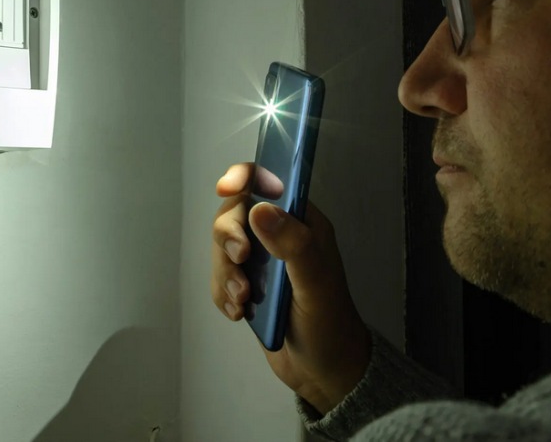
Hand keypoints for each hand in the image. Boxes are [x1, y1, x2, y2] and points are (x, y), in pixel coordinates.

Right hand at [210, 163, 370, 412]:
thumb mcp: (316, 285)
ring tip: (244, 301)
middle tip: (241, 263)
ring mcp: (261, 260)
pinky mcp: (247, 285)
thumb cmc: (330, 325)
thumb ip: (293, 246)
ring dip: (226, 273)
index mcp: (302, 222)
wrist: (324, 373)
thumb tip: (260, 210)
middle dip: (229, 238)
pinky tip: (240, 313)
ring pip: (223, 247)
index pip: (270, 181)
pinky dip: (223, 294)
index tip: (226, 188)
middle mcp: (280, 234)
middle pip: (234, 213)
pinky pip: (220, 277)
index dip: (244, 176)